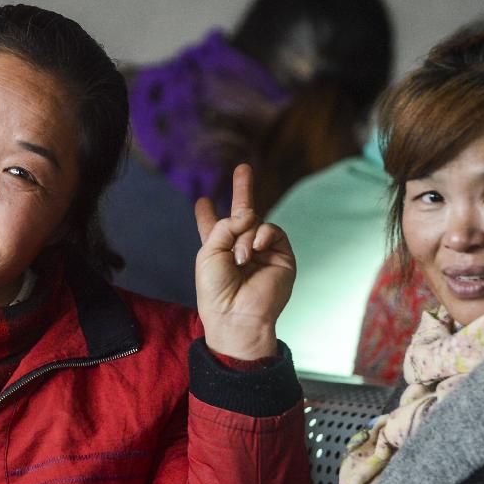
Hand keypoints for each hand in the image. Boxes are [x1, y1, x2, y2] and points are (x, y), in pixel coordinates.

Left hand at [195, 164, 294, 358]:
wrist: (236, 314)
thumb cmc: (216, 289)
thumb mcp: (209, 252)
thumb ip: (225, 225)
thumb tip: (247, 213)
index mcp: (220, 251)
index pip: (215, 228)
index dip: (207, 215)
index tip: (202, 201)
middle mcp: (242, 249)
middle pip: (242, 215)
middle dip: (242, 191)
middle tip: (243, 168)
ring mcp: (263, 252)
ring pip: (255, 222)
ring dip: (245, 236)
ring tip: (241, 259)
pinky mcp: (281, 256)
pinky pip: (272, 231)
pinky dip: (262, 235)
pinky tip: (255, 250)